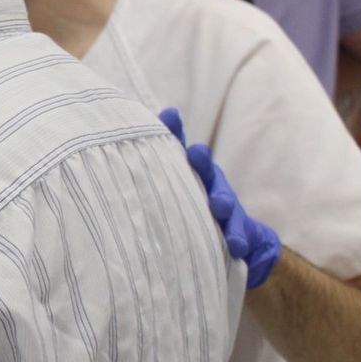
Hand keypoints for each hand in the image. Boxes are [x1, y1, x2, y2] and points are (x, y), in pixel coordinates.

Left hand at [159, 108, 281, 287]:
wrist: (235, 242)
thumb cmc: (190, 216)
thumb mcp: (169, 198)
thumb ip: (150, 178)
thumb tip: (119, 153)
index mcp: (191, 177)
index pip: (179, 151)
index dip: (174, 132)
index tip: (169, 115)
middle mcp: (210, 186)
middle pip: (206, 171)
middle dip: (200, 162)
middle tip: (195, 153)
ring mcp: (227, 208)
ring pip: (225, 202)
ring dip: (222, 201)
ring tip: (219, 207)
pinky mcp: (241, 230)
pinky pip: (240, 234)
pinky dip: (237, 239)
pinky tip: (236, 246)